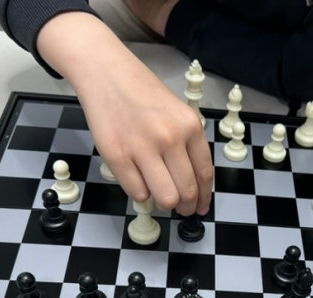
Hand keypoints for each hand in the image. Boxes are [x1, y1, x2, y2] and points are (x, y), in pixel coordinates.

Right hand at [37, 12, 212, 215]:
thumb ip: (187, 146)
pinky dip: (141, 194)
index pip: (204, 175)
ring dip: (164, 203)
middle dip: (185, 207)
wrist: (107, 74)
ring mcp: (143, 148)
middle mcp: (170, 138)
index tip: (200, 206)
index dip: (203, 198)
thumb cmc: (142, 95)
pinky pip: (138, 193)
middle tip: (180, 208)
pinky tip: (139, 182)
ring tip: (159, 196)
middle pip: (186, 192)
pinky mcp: (118, 156)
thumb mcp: (178, 114)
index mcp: (190, 127)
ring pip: (165, 198)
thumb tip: (192, 186)